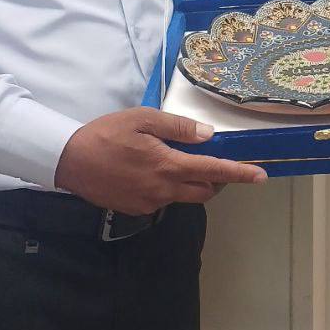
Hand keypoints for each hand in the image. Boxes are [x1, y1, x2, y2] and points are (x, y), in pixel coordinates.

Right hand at [54, 108, 266, 214]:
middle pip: (204, 192)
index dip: (240, 174)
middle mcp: (163, 190)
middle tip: (213, 161)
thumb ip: (177, 127)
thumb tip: (207, 135)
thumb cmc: (106, 134)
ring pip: (184, 197)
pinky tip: (151, 170)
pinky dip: (168, 187)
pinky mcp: (135, 210)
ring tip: (175, 160)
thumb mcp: (142, 119)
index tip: (261, 176)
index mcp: (168, 166)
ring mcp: (149, 204)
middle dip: (217, 180)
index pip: (213, 172)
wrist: (68, 160)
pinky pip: (163, 200)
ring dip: (191, 183)